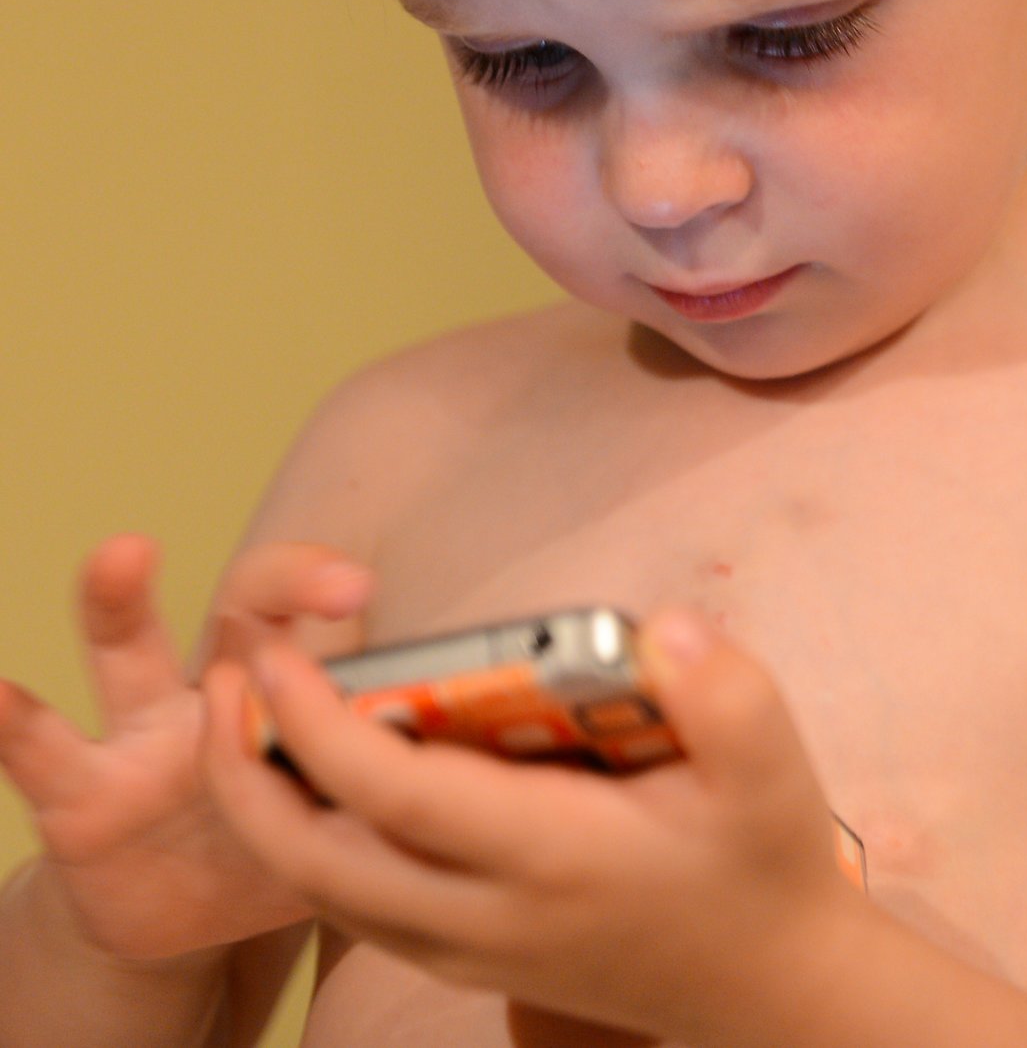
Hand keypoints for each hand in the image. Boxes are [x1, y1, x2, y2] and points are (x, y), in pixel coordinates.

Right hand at [0, 532, 371, 959]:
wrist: (179, 922)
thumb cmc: (279, 841)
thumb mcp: (343, 814)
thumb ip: (401, 780)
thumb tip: (527, 759)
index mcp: (287, 693)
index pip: (325, 620)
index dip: (351, 600)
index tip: (377, 590)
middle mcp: (213, 691)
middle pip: (242, 609)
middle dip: (285, 580)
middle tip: (333, 579)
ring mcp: (140, 739)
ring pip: (128, 651)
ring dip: (122, 598)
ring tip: (123, 552)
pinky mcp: (81, 801)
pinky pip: (41, 753)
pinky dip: (12, 719)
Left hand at [203, 609, 859, 1043]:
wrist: (770, 993)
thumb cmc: (762, 865)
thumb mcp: (773, 774)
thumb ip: (728, 695)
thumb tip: (665, 628)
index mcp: (546, 858)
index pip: (392, 795)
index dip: (314, 725)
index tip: (269, 653)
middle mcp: (486, 917)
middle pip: (319, 862)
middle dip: (244, 776)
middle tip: (218, 682)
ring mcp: (470, 950)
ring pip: (326, 893)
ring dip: (264, 812)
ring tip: (242, 718)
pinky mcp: (469, 958)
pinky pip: (357, 906)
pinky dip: (307, 844)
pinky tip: (309, 779)